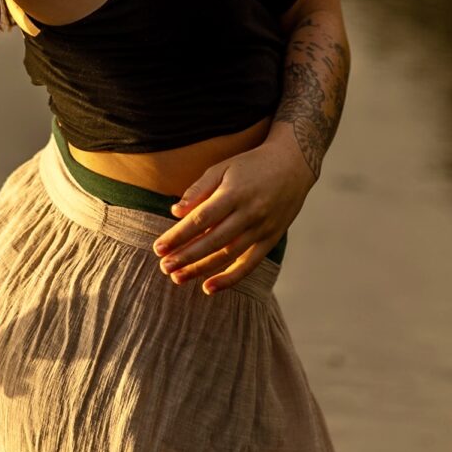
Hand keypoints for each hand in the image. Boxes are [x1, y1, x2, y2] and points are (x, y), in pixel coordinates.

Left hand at [152, 125, 315, 294]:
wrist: (293, 164)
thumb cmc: (251, 165)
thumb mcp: (223, 167)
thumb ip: (199, 189)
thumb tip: (175, 211)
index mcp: (234, 192)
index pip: (201, 219)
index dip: (178, 235)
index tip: (158, 248)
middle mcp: (249, 213)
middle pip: (212, 240)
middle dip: (186, 256)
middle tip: (164, 267)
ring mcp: (262, 228)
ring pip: (228, 255)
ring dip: (201, 269)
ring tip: (177, 278)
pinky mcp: (271, 239)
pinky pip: (249, 264)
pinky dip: (230, 279)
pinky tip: (209, 287)